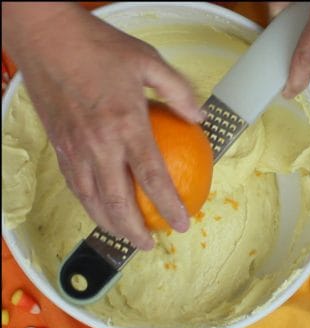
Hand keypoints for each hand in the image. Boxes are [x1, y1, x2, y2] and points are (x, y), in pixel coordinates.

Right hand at [2, 3, 203, 249]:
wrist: (45, 37)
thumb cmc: (97, 46)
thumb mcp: (149, 62)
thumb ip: (178, 92)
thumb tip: (200, 116)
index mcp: (124, 124)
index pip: (151, 177)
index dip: (168, 205)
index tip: (182, 222)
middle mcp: (96, 143)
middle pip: (116, 201)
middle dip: (134, 231)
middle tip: (152, 243)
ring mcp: (73, 146)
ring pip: (90, 199)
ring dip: (109, 223)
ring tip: (127, 236)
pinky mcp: (58, 144)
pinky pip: (75, 183)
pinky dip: (89, 202)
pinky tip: (101, 207)